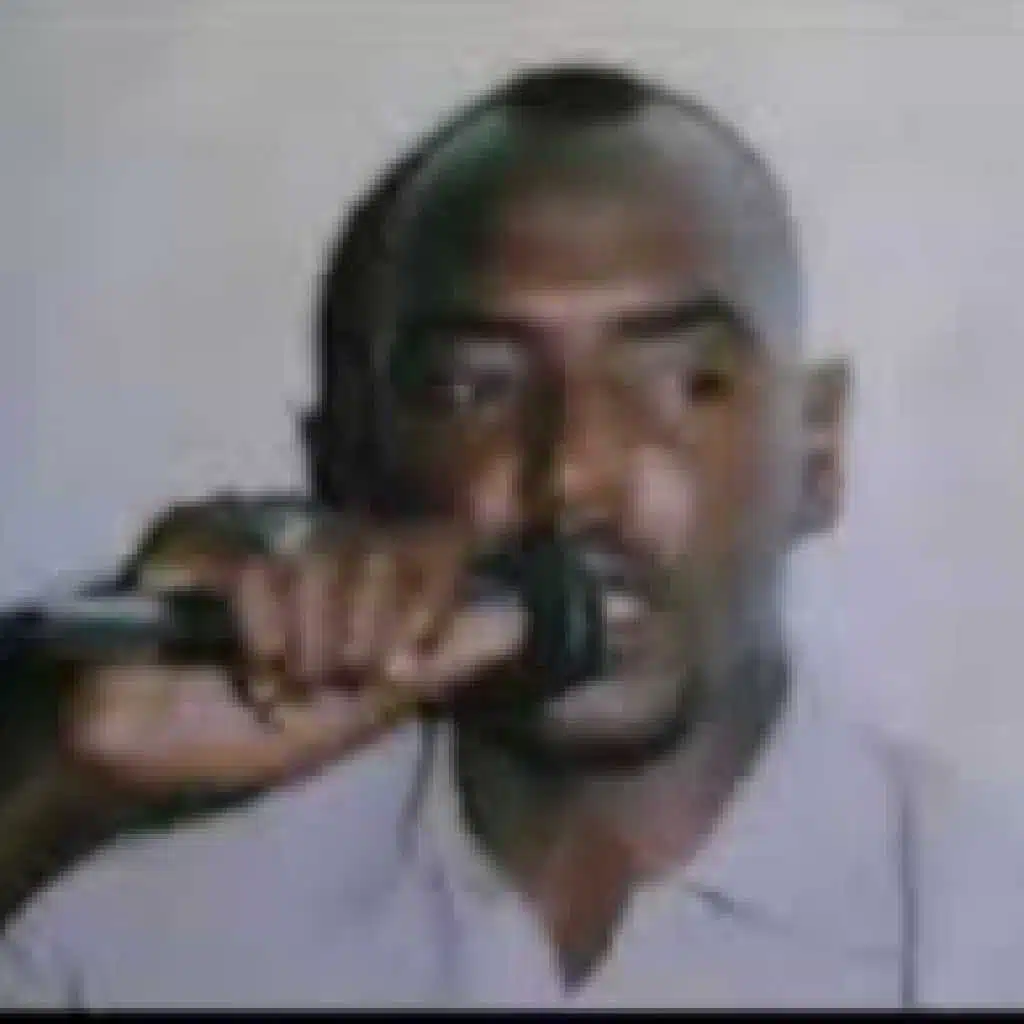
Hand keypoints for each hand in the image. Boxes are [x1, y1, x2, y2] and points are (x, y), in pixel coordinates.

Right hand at [64, 520, 524, 793]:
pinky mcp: (190, 537)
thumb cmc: (252, 732)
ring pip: (327, 557)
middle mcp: (313, 533)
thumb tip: (517, 621)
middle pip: (384, 547)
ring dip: (316, 646)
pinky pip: (258, 568)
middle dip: (369, 636)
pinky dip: (265, 634)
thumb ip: (434, 662)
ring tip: (287, 685)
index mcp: (360, 566)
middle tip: (336, 682)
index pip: (434, 537)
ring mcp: (252, 527)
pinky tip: (251, 670)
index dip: (437, 593)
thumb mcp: (360, 710)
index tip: (407, 664)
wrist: (146, 760)